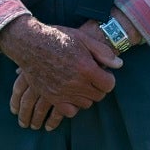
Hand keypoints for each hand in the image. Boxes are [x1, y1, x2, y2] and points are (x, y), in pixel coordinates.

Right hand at [0, 17, 119, 129]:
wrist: (30, 44)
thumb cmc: (58, 38)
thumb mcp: (83, 38)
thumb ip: (103, 52)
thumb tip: (119, 65)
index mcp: (86, 68)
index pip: (109, 85)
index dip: (108, 79)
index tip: (102, 73)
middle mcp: (76, 83)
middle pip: (99, 96)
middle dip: (98, 87)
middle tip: (91, 78)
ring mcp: (64, 92)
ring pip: (86, 104)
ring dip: (86, 96)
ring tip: (80, 84)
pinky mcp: (52, 98)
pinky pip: (70, 111)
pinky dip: (73, 105)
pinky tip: (71, 95)